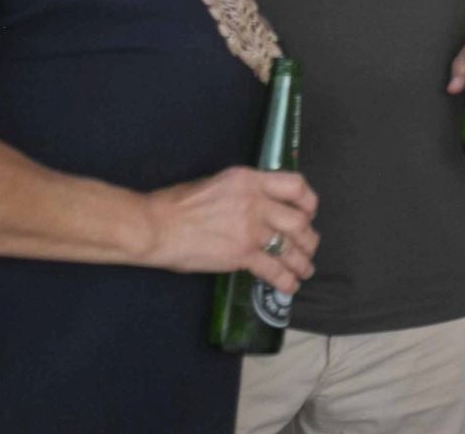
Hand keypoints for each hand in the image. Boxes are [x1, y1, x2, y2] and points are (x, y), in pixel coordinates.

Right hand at [141, 166, 318, 293]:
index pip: (296, 186)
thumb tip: (260, 204)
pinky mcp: (242, 254)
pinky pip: (273, 269)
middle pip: (299, 221)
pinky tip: (290, 286)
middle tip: (308, 247)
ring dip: (302, 261)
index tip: (308, 213)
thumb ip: (245, 191)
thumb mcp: (219, 183)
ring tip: (305, 269)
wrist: (156, 226)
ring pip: (291, 246)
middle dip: (308, 237)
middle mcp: (257, 201)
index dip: (308, 202)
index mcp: (250, 180)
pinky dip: (285, 280)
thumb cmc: (177, 204)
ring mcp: (251, 229)